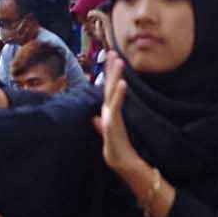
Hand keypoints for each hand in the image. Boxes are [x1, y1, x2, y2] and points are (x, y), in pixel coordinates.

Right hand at [95, 60, 156, 199]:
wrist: (121, 164)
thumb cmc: (116, 150)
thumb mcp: (108, 133)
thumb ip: (101, 124)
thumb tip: (94, 118)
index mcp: (109, 112)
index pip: (109, 89)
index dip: (110, 74)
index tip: (112, 58)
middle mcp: (108, 112)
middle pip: (109, 86)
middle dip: (111, 69)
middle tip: (113, 52)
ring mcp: (110, 117)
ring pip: (112, 93)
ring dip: (115, 76)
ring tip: (118, 61)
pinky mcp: (112, 124)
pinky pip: (116, 106)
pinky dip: (119, 94)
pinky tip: (123, 83)